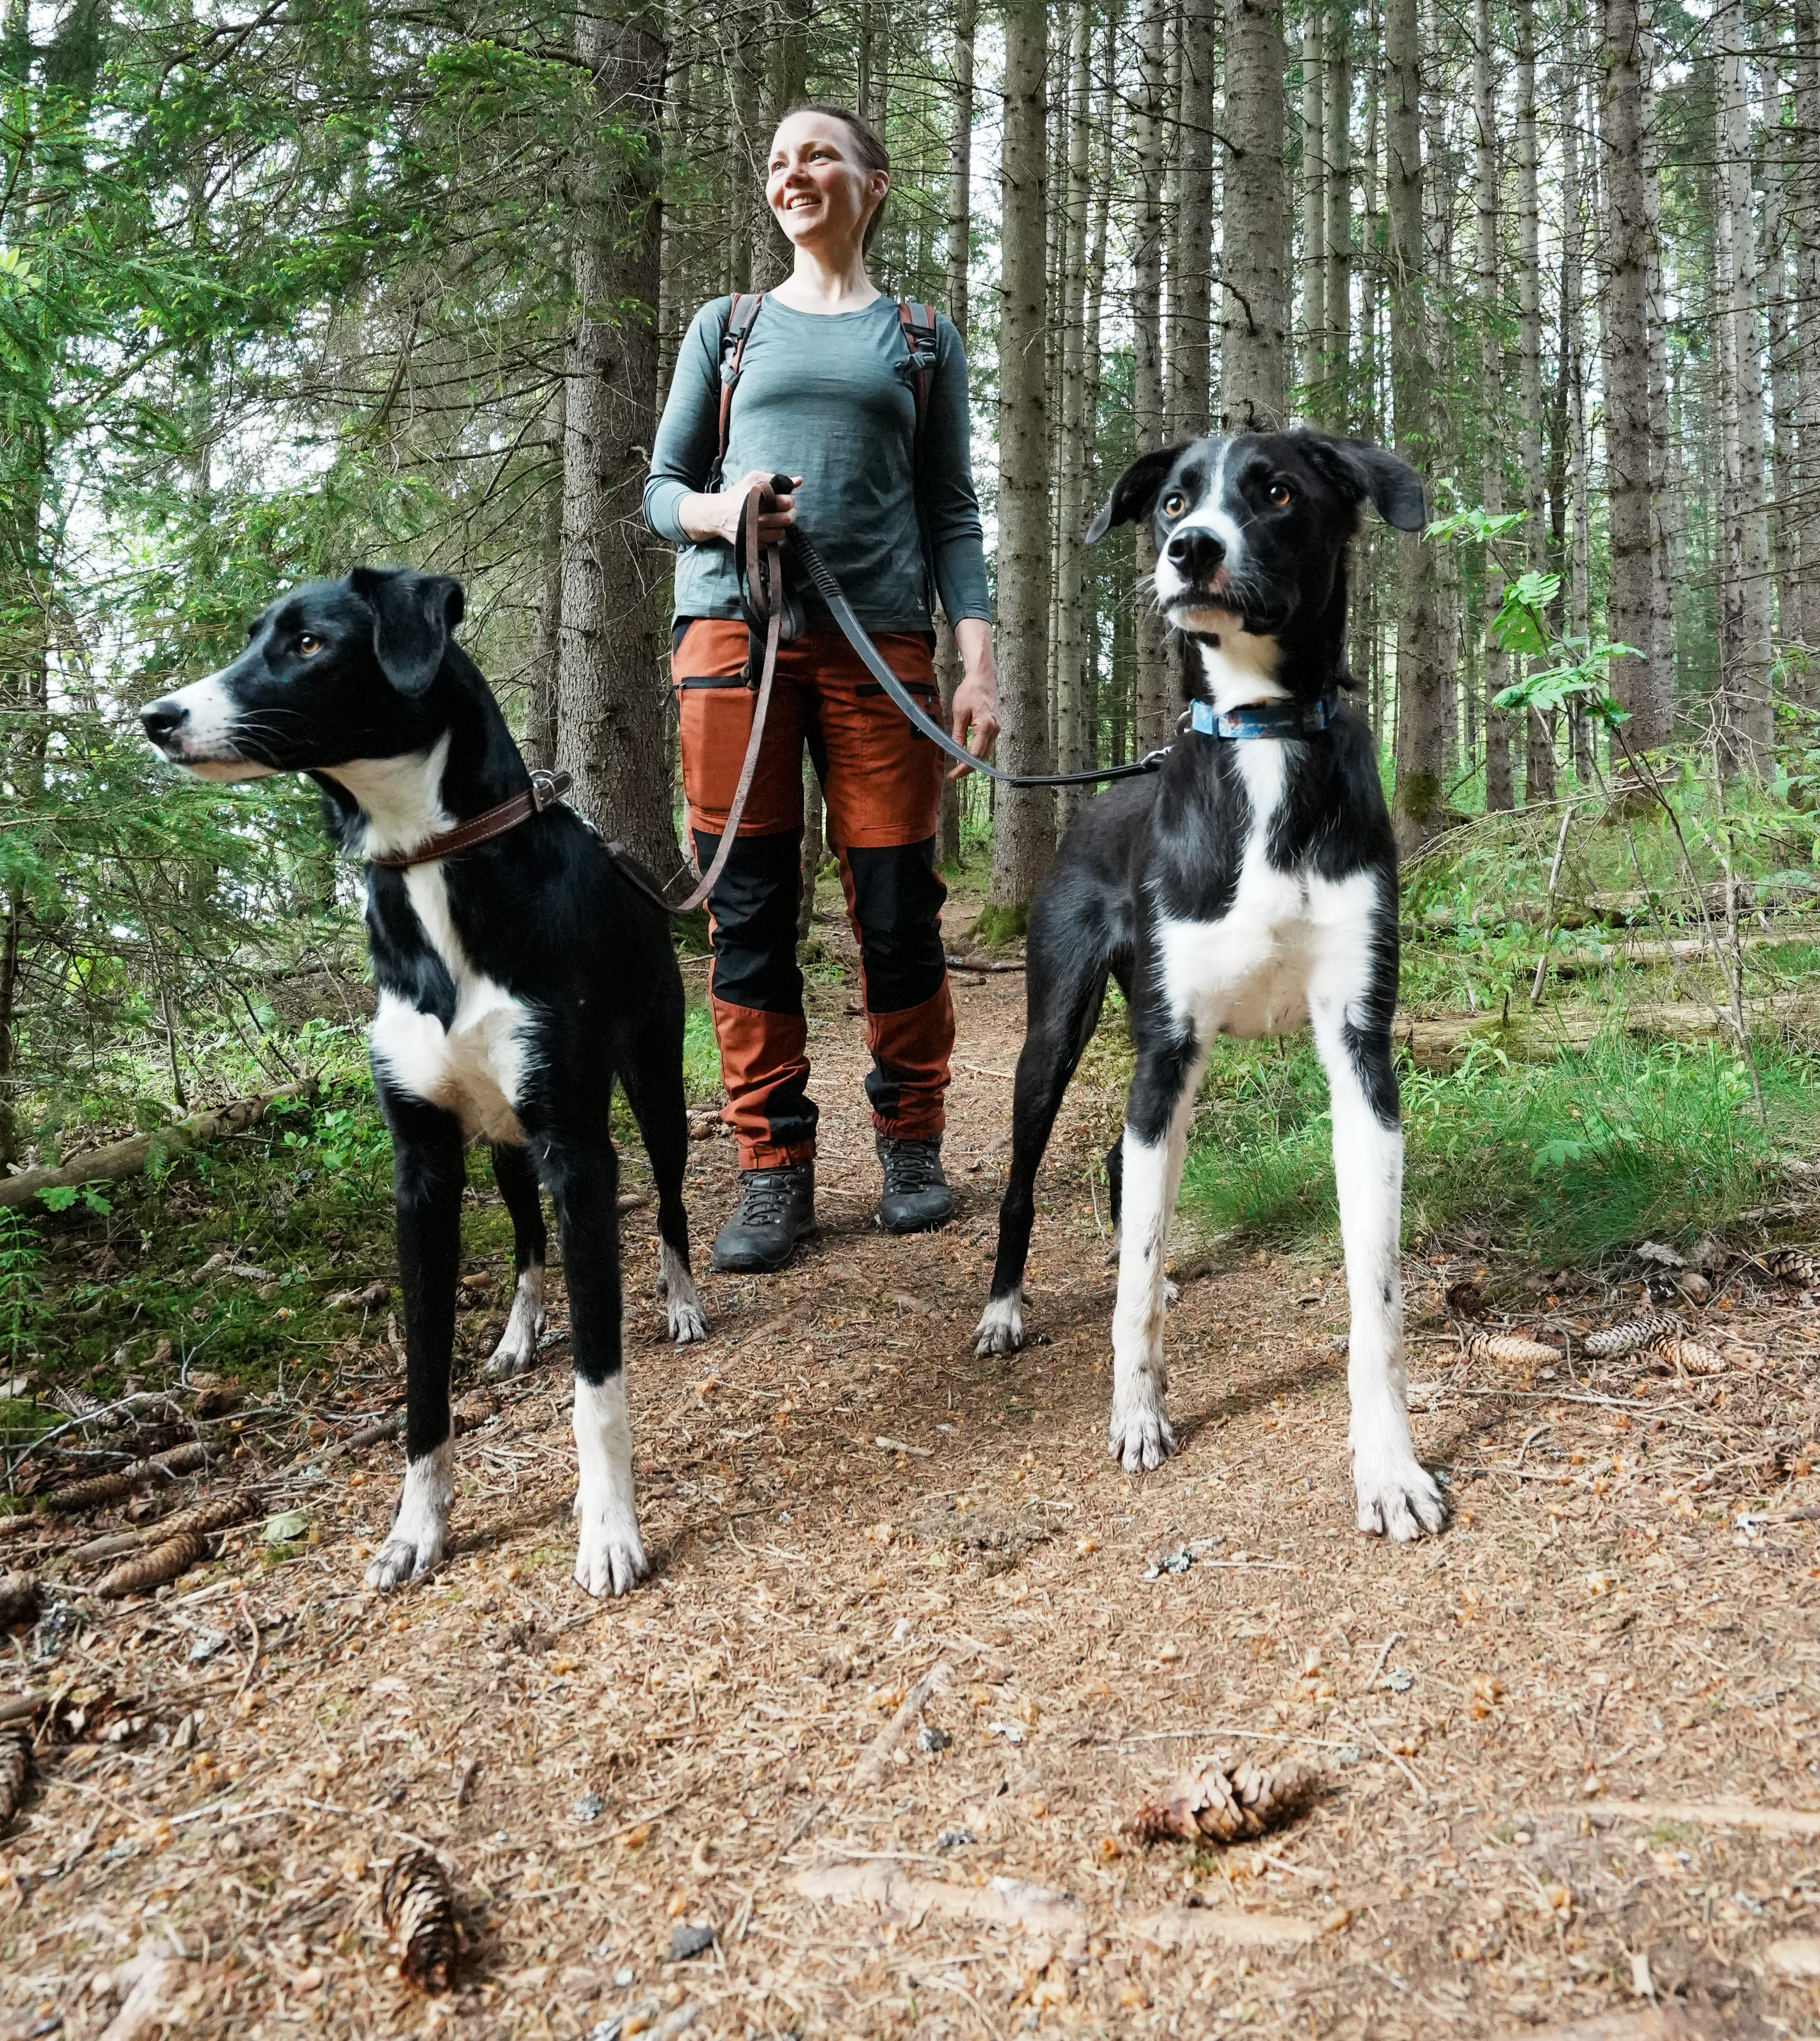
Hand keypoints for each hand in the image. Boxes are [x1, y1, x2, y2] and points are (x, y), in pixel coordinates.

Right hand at [720, 470, 799, 547]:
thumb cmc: (736, 494)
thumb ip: (776, 478)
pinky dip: (771, 536)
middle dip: (789, 514)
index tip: (785, 500)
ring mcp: (755, 533)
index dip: (790, 501)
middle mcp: (758, 518)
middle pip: (787, 519)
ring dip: (780, 527)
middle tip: (784, 511)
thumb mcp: (753, 479)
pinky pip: (771, 543)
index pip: (786, 502)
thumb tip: (799, 480)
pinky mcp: (753, 544)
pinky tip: (765, 529)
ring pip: (781, 533)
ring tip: (773, 520)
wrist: (717, 514)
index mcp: (759, 499)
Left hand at [948, 621, 999, 781]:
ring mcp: (997, 729)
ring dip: (974, 761)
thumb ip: (958, 734)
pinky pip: (987, 745)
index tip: (954, 775)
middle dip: (969, 768)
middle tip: (954, 774)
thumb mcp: (959, 712)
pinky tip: (967, 754)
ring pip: (986, 753)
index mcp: (985, 726)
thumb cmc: (970, 691)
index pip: (975, 754)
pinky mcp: (995, 728)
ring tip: (959, 767)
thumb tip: (955, 751)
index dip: (964, 767)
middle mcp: (994, 730)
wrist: (983, 679)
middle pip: (983, 757)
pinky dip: (978, 752)